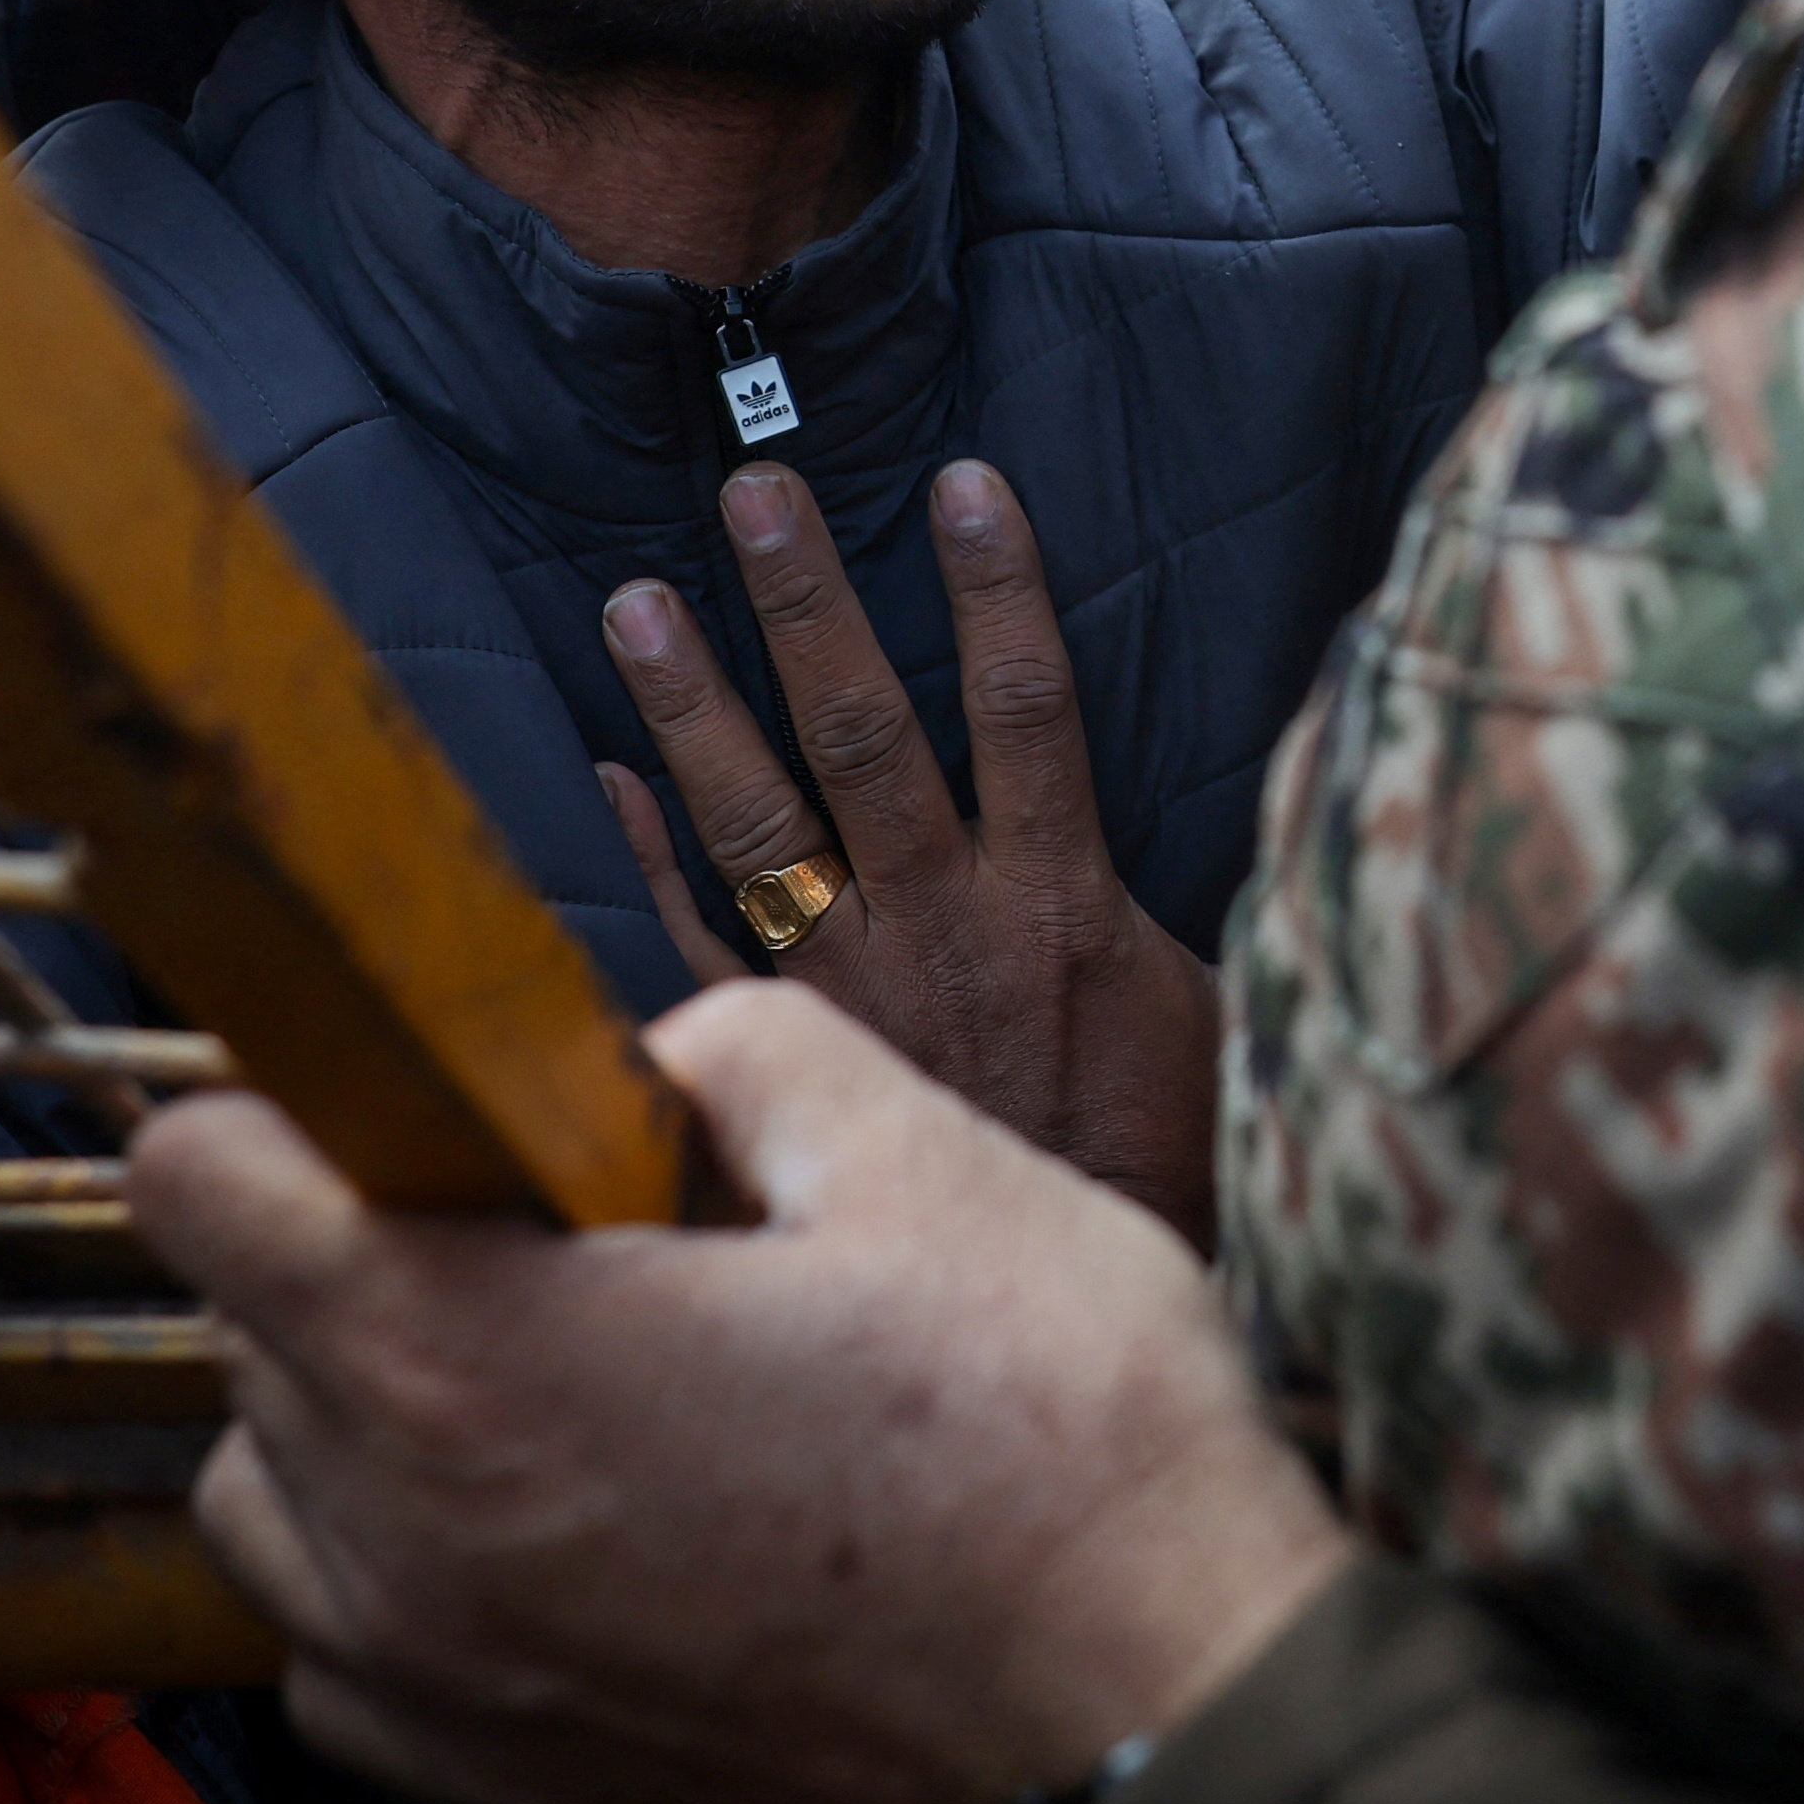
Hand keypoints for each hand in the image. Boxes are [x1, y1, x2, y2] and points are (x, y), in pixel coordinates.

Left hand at [135, 991, 1356, 1803]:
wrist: (1161, 1732)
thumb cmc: (1058, 1450)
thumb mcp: (922, 1157)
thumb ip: (744, 1050)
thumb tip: (661, 1053)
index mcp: (473, 1360)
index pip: (202, 1187)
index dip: (279, 1104)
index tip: (383, 1095)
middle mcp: (408, 1546)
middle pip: (240, 1338)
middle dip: (362, 1248)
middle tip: (541, 1219)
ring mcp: (446, 1695)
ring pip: (270, 1507)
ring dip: (350, 1420)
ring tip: (536, 1376)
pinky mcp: (508, 1799)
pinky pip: (351, 1660)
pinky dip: (400, 1579)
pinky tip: (555, 1528)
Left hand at [596, 460, 1225, 1243]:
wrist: (1074, 1326)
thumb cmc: (1160, 1166)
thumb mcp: (1204, 1017)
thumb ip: (1153, 908)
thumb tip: (1191, 813)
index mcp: (1061, 899)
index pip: (1032, 702)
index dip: (999, 586)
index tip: (964, 477)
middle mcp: (942, 925)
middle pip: (865, 732)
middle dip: (807, 603)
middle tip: (751, 488)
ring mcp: (850, 990)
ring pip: (758, 822)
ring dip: (693, 705)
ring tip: (637, 598)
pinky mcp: (789, 1058)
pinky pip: (693, 948)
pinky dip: (643, 861)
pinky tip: (600, 777)